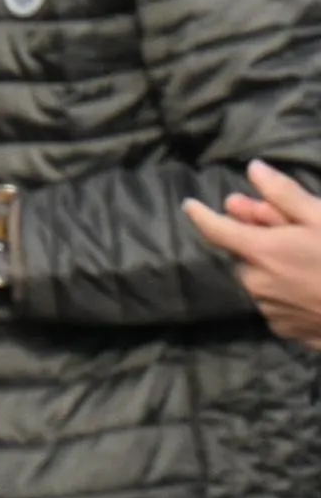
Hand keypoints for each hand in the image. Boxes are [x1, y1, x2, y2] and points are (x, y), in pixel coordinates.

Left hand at [183, 161, 320, 345]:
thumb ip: (284, 196)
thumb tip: (254, 169)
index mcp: (260, 252)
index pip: (215, 230)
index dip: (200, 215)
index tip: (189, 204)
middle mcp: (254, 283)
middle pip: (243, 253)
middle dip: (255, 237)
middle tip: (280, 225)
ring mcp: (267, 309)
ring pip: (258, 277)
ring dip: (271, 263)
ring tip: (309, 259)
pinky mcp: (281, 328)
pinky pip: (273, 300)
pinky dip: (284, 287)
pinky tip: (312, 284)